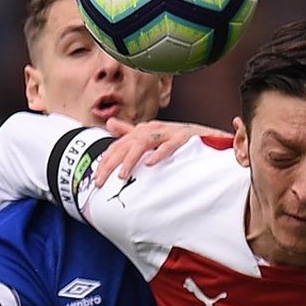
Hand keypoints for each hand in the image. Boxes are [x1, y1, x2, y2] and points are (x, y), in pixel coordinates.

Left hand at [95, 118, 232, 186]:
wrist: (209, 135)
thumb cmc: (178, 137)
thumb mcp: (152, 134)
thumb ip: (130, 131)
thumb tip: (109, 123)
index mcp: (144, 130)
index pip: (119, 145)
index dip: (106, 161)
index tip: (96, 178)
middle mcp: (153, 128)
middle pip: (126, 144)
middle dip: (111, 163)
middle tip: (101, 181)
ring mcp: (168, 132)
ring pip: (143, 143)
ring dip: (131, 159)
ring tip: (122, 176)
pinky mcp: (183, 138)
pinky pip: (169, 146)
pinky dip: (159, 154)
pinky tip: (150, 164)